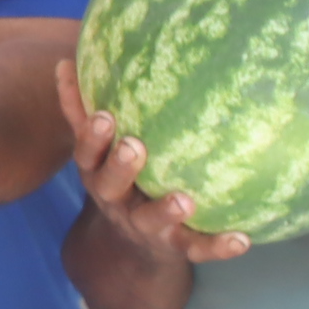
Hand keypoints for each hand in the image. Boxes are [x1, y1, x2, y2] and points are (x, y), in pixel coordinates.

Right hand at [55, 58, 247, 265]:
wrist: (130, 248)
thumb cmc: (120, 181)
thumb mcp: (97, 152)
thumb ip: (82, 112)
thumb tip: (65, 60)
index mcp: (97, 173)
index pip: (87, 153)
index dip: (93, 137)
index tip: (105, 116)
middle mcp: (116, 200)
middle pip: (110, 186)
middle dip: (120, 167)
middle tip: (134, 147)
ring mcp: (144, 226)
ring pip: (150, 221)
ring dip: (164, 210)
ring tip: (184, 200)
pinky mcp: (174, 246)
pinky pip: (196, 248)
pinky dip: (218, 246)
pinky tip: (242, 239)